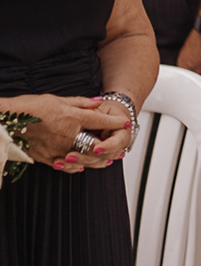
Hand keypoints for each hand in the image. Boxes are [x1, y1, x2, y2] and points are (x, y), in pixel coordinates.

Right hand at [6, 95, 135, 172]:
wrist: (3, 121)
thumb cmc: (27, 107)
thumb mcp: (56, 99)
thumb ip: (80, 103)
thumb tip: (98, 103)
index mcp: (72, 117)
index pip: (101, 120)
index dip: (115, 121)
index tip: (124, 123)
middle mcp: (67, 134)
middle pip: (96, 143)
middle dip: (110, 144)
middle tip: (119, 145)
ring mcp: (57, 148)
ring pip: (84, 157)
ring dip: (97, 159)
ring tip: (106, 159)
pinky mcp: (45, 157)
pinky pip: (65, 166)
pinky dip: (75, 166)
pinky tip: (81, 166)